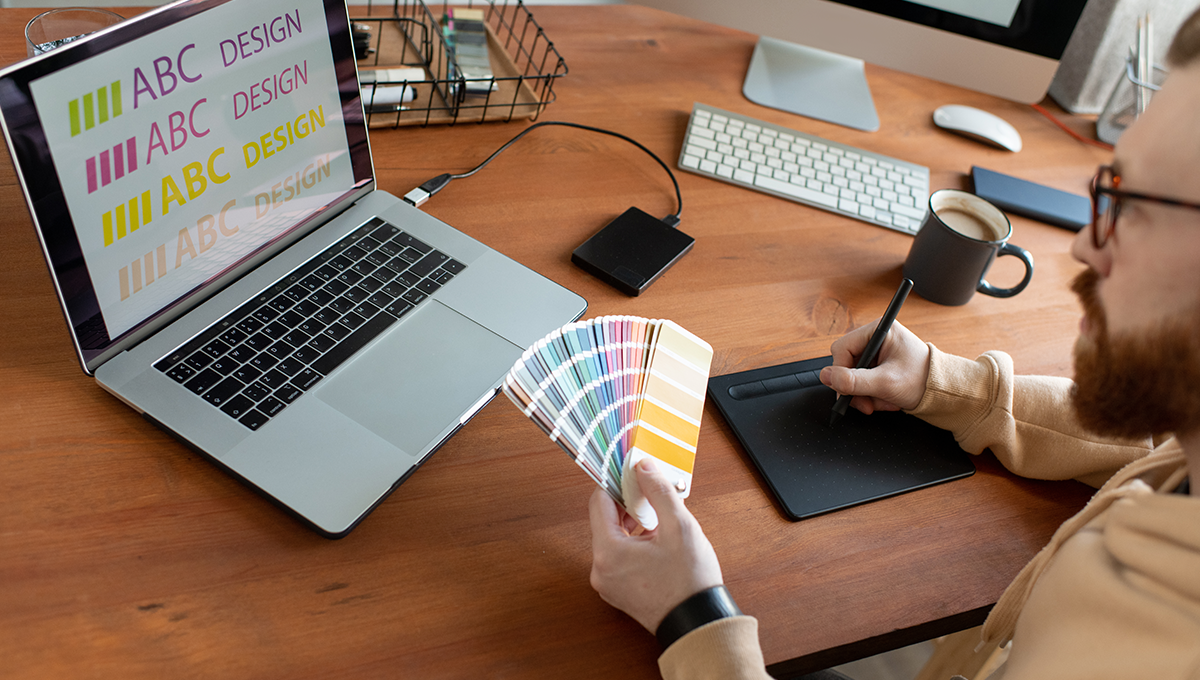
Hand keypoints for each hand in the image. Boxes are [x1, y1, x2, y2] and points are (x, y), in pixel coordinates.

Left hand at [588, 459, 723, 632]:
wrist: (698, 624)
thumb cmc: (690, 581)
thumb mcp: (679, 527)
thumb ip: (658, 491)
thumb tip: (643, 467)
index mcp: (608, 552)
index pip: (599, 502)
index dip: (617, 483)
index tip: (633, 474)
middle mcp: (600, 569)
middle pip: (605, 520)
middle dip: (628, 504)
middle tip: (651, 496)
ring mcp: (607, 583)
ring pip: (612, 538)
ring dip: (632, 523)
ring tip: (659, 520)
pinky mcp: (618, 591)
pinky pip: (618, 557)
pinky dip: (633, 543)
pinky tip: (656, 541)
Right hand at [819, 319, 930, 413]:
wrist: (944, 394)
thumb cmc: (924, 381)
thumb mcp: (885, 383)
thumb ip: (853, 381)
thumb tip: (826, 376)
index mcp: (880, 330)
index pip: (842, 348)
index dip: (842, 372)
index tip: (848, 391)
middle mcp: (877, 338)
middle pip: (846, 364)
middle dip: (856, 388)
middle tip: (866, 403)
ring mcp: (878, 353)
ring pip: (853, 376)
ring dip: (865, 395)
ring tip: (883, 402)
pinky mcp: (880, 366)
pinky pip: (863, 382)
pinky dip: (871, 395)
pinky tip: (886, 400)